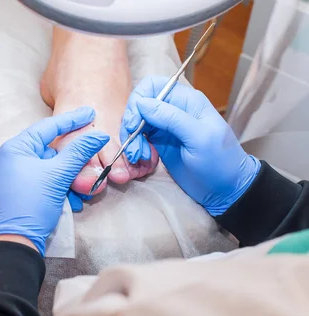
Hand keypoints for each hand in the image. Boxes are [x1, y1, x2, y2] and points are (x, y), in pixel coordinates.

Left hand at [0, 107, 109, 254]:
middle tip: (89, 169)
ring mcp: (4, 179)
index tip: (90, 112)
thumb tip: (99, 134)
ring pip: (43, 172)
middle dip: (70, 164)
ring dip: (64, 182)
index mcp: (13, 149)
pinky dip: (52, 191)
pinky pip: (35, 185)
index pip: (47, 127)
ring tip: (79, 196)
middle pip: (46, 152)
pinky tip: (67, 203)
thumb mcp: (58, 176)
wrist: (10, 245)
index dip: (72, 120)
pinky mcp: (7, 197)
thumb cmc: (31, 206)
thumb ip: (79, 152)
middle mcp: (5, 160)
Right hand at [120, 76, 260, 215]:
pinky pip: (139, 138)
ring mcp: (165, 127)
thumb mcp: (199, 138)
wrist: (225, 188)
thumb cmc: (220, 162)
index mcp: (186, 101)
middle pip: (139, 105)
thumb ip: (171, 118)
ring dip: (132, 139)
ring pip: (136, 123)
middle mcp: (173, 109)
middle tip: (134, 147)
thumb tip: (141, 103)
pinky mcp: (159, 143)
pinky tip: (143, 159)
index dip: (138, 101)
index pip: (152, 86)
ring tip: (138, 156)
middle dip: (131, 125)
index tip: (133, 124)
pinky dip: (136, 148)